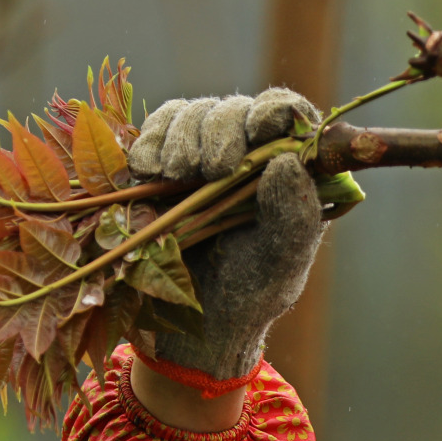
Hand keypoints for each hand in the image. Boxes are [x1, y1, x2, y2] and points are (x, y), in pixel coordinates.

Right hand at [126, 89, 325, 387]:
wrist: (191, 330)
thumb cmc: (248, 297)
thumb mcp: (281, 263)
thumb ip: (294, 215)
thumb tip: (288, 160)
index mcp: (288, 173)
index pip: (287, 116)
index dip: (273, 111)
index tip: (259, 130)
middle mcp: (247, 156)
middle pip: (233, 110)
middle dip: (218, 130)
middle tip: (208, 169)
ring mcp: (201, 158)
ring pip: (191, 115)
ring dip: (180, 138)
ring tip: (175, 176)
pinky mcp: (161, 166)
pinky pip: (153, 133)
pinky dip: (148, 144)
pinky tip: (147, 170)